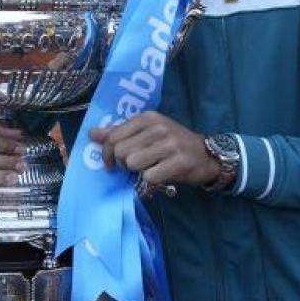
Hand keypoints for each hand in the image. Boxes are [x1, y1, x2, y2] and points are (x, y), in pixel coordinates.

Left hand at [90, 111, 217, 188]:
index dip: (107, 154)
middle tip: (135, 167)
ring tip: (148, 170)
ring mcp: (170, 144)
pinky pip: (149, 177)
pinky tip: (160, 177)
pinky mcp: (179, 162)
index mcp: (148, 118)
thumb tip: (92, 134)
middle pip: (122, 152)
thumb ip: (120, 133)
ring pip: (133, 164)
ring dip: (138, 173)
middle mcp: (158, 128)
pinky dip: (150, 182)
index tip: (112, 164)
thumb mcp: (147, 133)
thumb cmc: (172, 144)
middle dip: (124, 165)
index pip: (113, 136)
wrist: (206, 155)